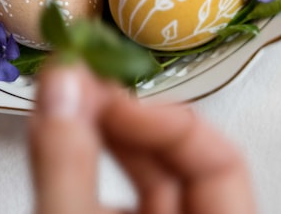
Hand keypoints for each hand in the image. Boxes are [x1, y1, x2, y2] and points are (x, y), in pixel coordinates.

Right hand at [29, 64, 255, 213]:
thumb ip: (67, 166)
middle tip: (76, 87)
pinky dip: (85, 172)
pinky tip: (58, 148)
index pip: (223, 162)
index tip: (109, 97)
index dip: (167, 122)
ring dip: (101, 141)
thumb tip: (63, 81)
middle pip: (179, 165)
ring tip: (60, 108)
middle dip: (126, 123)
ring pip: (143, 183)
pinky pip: (113, 201)